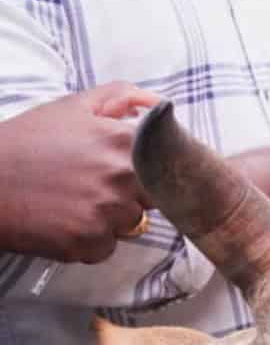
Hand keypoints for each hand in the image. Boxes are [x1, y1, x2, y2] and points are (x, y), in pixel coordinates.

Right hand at [0, 84, 159, 262]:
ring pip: (130, 224)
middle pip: (153, 197)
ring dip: (109, 219)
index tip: (136, 170)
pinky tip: (61, 222)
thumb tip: (163, 105)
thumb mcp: (73, 107)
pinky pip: (105, 248)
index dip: (153, 169)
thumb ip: (123, 97)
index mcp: (126, 142)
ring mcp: (106, 213)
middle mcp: (123, 178)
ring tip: (72, 202)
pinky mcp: (87, 243)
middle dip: (131, 194)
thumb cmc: (26, 141)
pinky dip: (88, 241)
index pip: (169, 164)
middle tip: (92, 185)